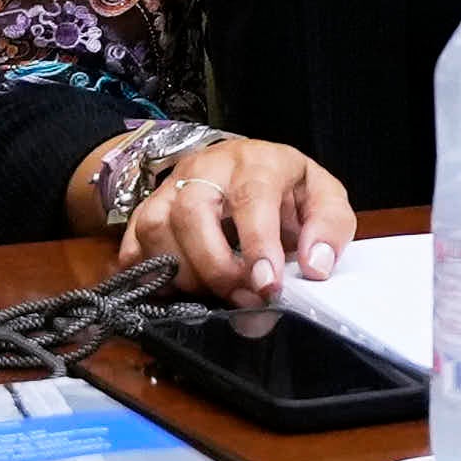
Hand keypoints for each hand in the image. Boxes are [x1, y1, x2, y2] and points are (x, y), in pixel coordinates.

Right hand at [118, 134, 351, 303]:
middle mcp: (206, 168)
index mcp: (257, 162)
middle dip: (216, 266)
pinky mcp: (145, 210)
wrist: (244, 167)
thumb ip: (329, 228)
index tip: (267, 287)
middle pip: (192, 212)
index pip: (251, 197)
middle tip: (243, 298)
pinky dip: (148, 276)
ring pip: (157, 229)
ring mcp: (170, 188)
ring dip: (185, 274)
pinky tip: (176, 290)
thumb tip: (316, 265)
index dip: (257, 244)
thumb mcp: (323, 197)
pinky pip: (132, 245)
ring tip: (216, 293)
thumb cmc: (285, 189)